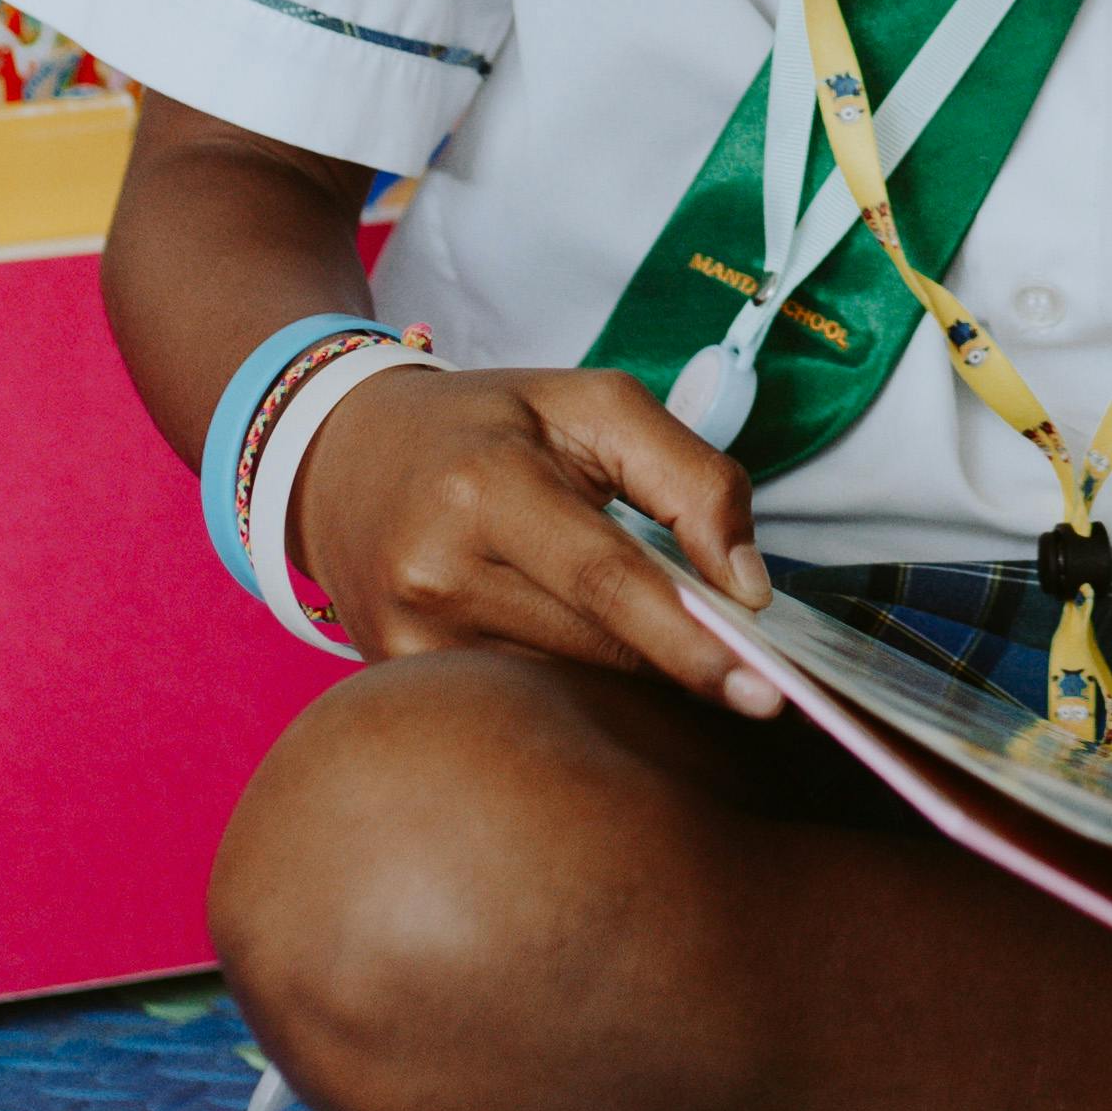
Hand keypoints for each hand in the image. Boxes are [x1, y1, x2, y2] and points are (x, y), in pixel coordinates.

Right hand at [290, 357, 783, 713]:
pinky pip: (518, 704)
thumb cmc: (488, 425)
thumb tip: (748, 587)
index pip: (608, 583)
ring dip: (627, 684)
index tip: (766, 691)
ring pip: (561, 691)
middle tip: (744, 667)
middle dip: (676, 665)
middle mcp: (436, 572)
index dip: (691, 643)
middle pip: (594, 650)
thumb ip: (691, 477)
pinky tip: (586, 659)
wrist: (345, 456)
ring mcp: (408, 640)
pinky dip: (571, 694)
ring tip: (652, 646)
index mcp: (487, 486)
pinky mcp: (399, 680)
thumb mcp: (595, 406)